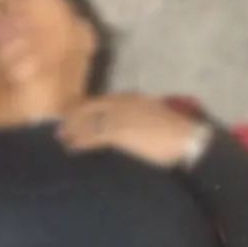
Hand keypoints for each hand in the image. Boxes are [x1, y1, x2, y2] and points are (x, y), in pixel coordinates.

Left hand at [58, 94, 203, 167]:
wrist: (188, 141)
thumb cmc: (176, 134)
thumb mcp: (155, 118)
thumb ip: (138, 118)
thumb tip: (128, 130)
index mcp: (134, 98)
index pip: (102, 101)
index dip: (85, 109)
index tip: (73, 115)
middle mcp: (124, 102)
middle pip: (91, 108)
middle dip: (74, 118)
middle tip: (60, 128)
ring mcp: (121, 116)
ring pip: (89, 122)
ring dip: (73, 131)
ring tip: (61, 140)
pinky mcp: (120, 132)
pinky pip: (93, 136)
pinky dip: (80, 142)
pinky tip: (71, 148)